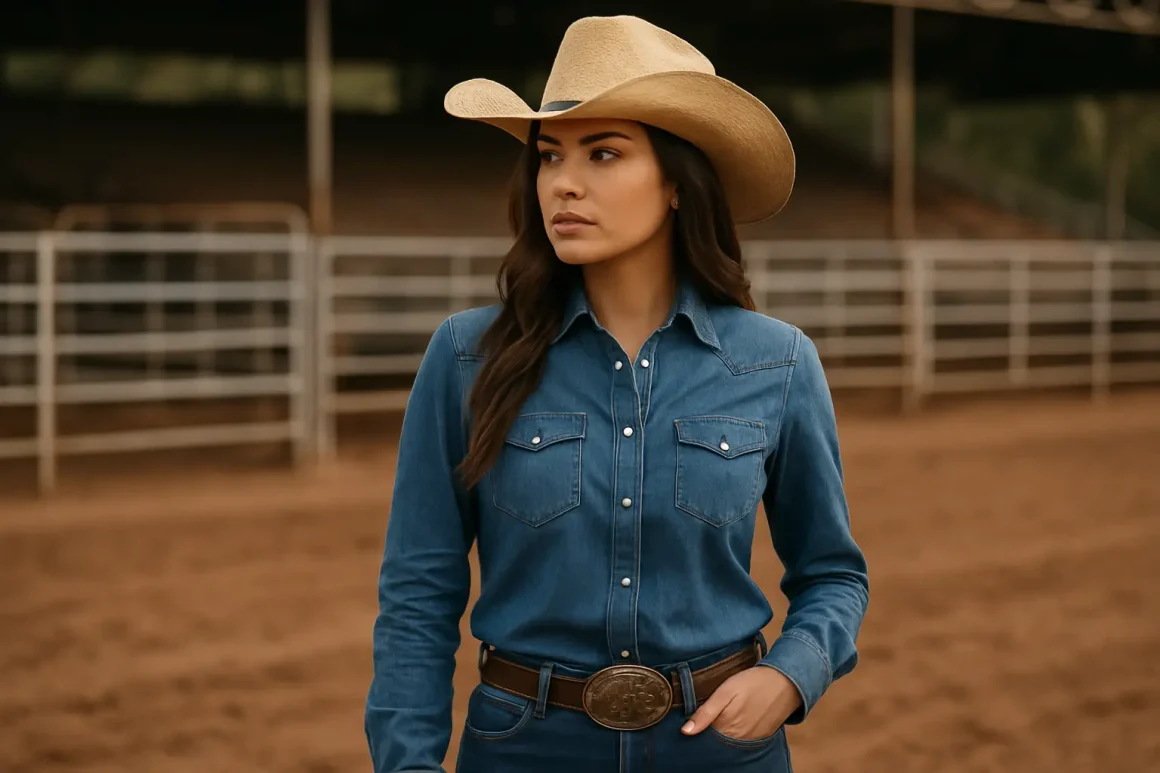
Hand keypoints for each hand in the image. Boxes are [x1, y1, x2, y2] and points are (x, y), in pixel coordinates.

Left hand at [680, 666, 801, 740]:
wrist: (785, 682)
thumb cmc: (752, 683)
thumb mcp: (725, 691)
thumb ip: (705, 713)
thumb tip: (685, 732)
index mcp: (726, 728)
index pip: (704, 737)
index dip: (697, 728)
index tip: (693, 720)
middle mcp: (738, 739)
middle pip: (717, 741)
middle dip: (710, 732)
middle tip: (712, 714)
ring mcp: (751, 739)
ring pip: (730, 741)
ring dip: (724, 732)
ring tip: (726, 715)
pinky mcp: (761, 736)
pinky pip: (744, 739)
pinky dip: (738, 732)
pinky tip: (738, 719)